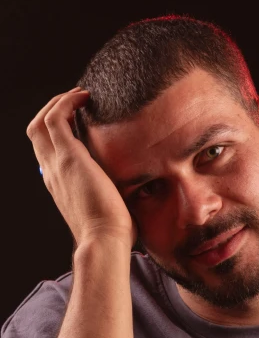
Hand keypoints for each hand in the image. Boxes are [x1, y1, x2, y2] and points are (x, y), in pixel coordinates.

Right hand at [26, 88, 136, 249]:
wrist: (105, 242)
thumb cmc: (113, 235)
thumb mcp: (110, 211)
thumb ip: (115, 198)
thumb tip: (141, 195)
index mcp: (60, 186)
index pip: (48, 151)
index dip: (59, 132)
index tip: (79, 121)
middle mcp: (52, 173)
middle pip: (38, 132)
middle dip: (54, 111)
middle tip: (78, 103)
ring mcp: (57, 164)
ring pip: (41, 121)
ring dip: (58, 103)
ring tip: (80, 95)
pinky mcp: (68, 156)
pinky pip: (56, 117)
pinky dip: (66, 102)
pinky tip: (85, 97)